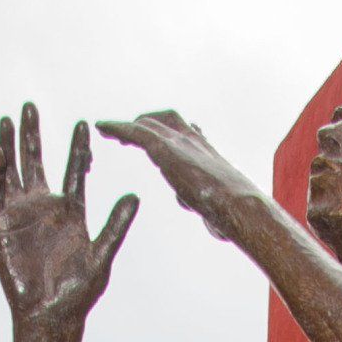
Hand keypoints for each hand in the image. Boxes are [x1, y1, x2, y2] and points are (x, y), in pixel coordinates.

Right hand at [0, 107, 137, 327]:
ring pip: (12, 172)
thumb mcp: (102, 256)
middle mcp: (44, 208)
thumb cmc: (78, 294)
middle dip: (34, 134)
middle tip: (31, 105)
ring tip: (7, 119)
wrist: (50, 317)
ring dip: (8, 145)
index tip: (83, 124)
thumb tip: (136, 196)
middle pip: (36, 162)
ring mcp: (21, 215)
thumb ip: (115, 225)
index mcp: (70, 211)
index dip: (77, 148)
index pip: (74, 171)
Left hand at [98, 111, 260, 245]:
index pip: (186, 134)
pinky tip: (102, 127)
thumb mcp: (218, 209)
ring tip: (108, 130)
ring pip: (148, 125)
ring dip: (127, 127)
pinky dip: (118, 128)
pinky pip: (137, 133)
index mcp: (206, 153)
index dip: (169, 133)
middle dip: (145, 125)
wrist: (240, 207)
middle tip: (126, 134)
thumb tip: (207, 219)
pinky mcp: (166, 150)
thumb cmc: (234, 215)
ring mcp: (180, 143)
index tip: (155, 138)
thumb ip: (208, 208)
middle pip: (165, 122)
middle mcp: (193, 142)